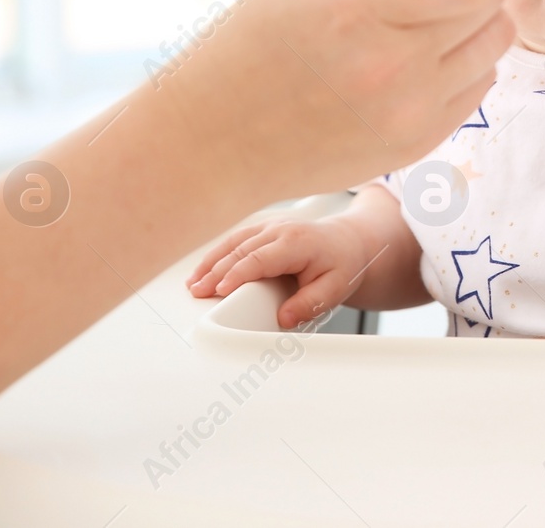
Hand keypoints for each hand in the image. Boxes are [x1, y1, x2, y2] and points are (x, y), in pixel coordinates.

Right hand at [160, 0, 515, 200]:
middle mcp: (392, 68)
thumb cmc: (251, 44)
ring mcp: (411, 113)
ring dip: (476, 12)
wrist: (219, 140)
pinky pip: (481, 82)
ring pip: (495, 42)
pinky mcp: (420, 142)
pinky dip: (466, 57)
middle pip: (489, 2)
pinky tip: (420, 50)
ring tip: (426, 9)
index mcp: (356, 10)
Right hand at [186, 216, 372, 328]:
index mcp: (297, 242)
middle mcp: (281, 230)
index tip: (219, 290)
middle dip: (216, 271)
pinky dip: (217, 255)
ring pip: (234, 242)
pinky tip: (203, 270)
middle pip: (241, 250)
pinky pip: (236, 239)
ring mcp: (270, 226)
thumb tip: (285, 317)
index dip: (237, 274)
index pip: (260, 258)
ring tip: (193, 284)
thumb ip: (311, 303)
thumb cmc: (343, 264)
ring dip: (211, 262)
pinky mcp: (263, 228)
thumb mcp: (336, 288)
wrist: (350, 242)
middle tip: (197, 292)